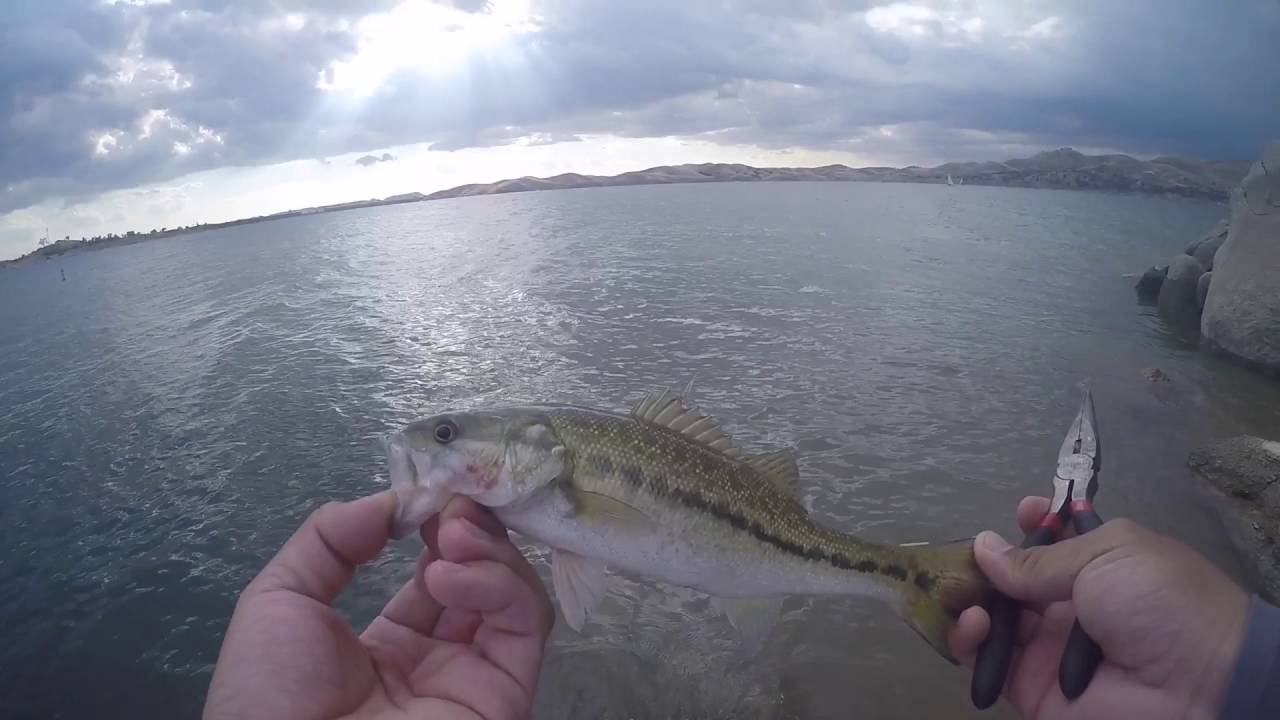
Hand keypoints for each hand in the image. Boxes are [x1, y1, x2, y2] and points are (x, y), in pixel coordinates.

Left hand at [204, 491, 553, 719]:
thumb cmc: (270, 696)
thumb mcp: (278, 600)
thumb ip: (330, 539)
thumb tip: (392, 500)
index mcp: (389, 645)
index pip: (437, 570)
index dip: (435, 525)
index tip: (423, 494)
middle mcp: (442, 658)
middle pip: (483, 576)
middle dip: (469, 527)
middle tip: (446, 506)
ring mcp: (476, 675)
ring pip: (514, 593)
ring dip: (487, 548)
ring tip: (447, 536)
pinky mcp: (505, 691)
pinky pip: (527, 624)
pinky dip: (499, 584)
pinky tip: (448, 575)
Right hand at [949, 496, 1249, 718]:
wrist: (1197, 683)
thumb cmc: (1159, 599)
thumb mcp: (1106, 554)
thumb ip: (1039, 558)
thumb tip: (984, 546)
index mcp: (1097, 566)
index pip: (1055, 543)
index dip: (1036, 525)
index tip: (1022, 512)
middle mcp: (1069, 605)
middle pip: (1010, 580)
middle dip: (984, 565)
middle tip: (964, 560)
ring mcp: (1047, 647)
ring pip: (991, 619)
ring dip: (970, 601)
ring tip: (967, 596)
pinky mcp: (1031, 685)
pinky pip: (988, 661)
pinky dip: (968, 640)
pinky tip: (975, 623)